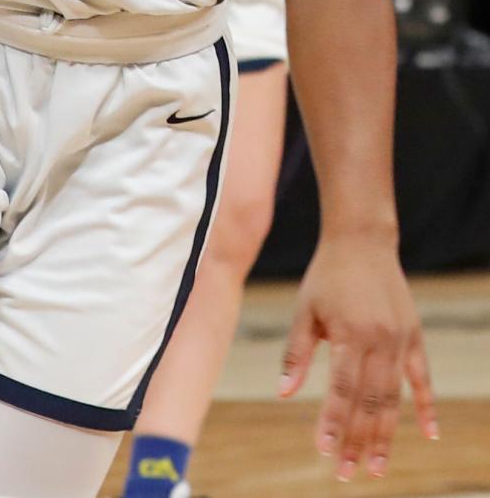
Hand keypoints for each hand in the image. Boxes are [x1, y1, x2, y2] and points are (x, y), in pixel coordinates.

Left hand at [280, 233, 436, 479]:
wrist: (362, 240)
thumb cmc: (327, 276)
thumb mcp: (305, 309)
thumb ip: (296, 353)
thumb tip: (283, 394)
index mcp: (349, 333)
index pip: (342, 388)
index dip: (333, 421)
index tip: (324, 450)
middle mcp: (379, 340)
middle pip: (370, 401)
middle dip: (358, 440)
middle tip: (347, 473)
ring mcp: (400, 339)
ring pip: (394, 397)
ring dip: (385, 435)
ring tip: (377, 468)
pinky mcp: (413, 336)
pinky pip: (423, 378)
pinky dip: (427, 406)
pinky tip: (430, 434)